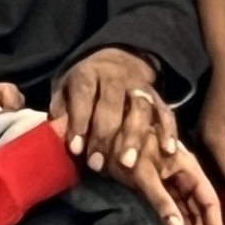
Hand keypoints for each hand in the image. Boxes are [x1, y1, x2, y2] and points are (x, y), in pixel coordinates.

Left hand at [49, 47, 171, 174]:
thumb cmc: (84, 86)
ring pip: (140, 109)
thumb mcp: (65, 90)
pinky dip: (168, 131)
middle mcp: (115, 77)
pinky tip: (167, 151)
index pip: (84, 95)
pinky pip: (166, 112)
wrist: (116, 59)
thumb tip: (55, 135)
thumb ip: (61, 111)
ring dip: (134, 137)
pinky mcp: (158, 96)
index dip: (80, 122)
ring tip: (127, 163)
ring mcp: (139, 86)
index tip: (76, 149)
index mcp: (88, 73)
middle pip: (112, 105)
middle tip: (98, 164)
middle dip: (104, 136)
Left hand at [116, 136, 224, 224]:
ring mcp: (172, 186)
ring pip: (186, 218)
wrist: (107, 130)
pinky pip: (172, 216)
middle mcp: (185, 180)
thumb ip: (161, 200)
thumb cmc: (128, 146)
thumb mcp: (142, 173)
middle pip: (199, 216)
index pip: (209, 203)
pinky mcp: (159, 191)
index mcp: (189, 170)